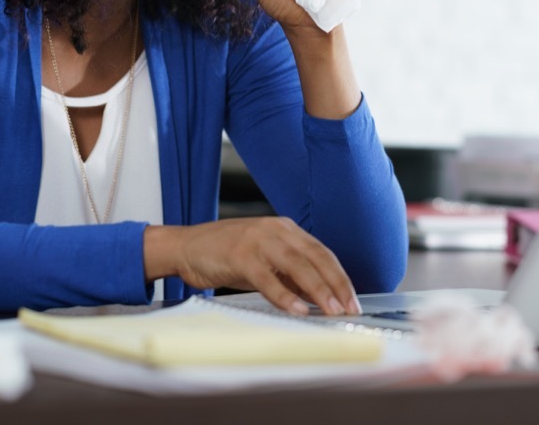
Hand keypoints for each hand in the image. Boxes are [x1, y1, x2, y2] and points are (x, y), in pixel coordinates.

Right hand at [143, 218, 360, 315]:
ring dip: (317, 290)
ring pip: (297, 265)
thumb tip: (319, 297)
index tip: (353, 300)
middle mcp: (275, 230)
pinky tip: (297, 309)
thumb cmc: (224, 255)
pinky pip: (267, 278)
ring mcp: (257, 240)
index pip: (322, 252)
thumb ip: (290, 275)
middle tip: (350, 309)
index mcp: (285, 229)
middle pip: (316, 257)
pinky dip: (284, 295)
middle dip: (336, 285)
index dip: (340, 277)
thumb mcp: (264, 262)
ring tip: (331, 310)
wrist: (185, 246)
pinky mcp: (239, 254)